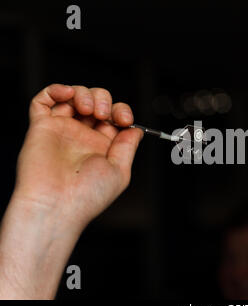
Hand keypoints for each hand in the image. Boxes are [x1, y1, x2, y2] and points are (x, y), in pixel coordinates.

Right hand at [13, 84, 142, 229]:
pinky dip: (56, 90)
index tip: (125, 119)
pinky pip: (44, 100)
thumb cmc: (88, 195)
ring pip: (74, 97)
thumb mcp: (120, 171)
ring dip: (85, 94)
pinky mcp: (41, 127)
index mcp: (102, 147)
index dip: (121, 112)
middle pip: (96, 103)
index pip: (114, 118)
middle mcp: (82, 137)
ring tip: (88, 110)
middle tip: (104, 114)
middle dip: (105, 100)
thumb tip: (137, 129)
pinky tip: (68, 94)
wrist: (57, 205)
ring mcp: (62, 130)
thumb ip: (128, 146)